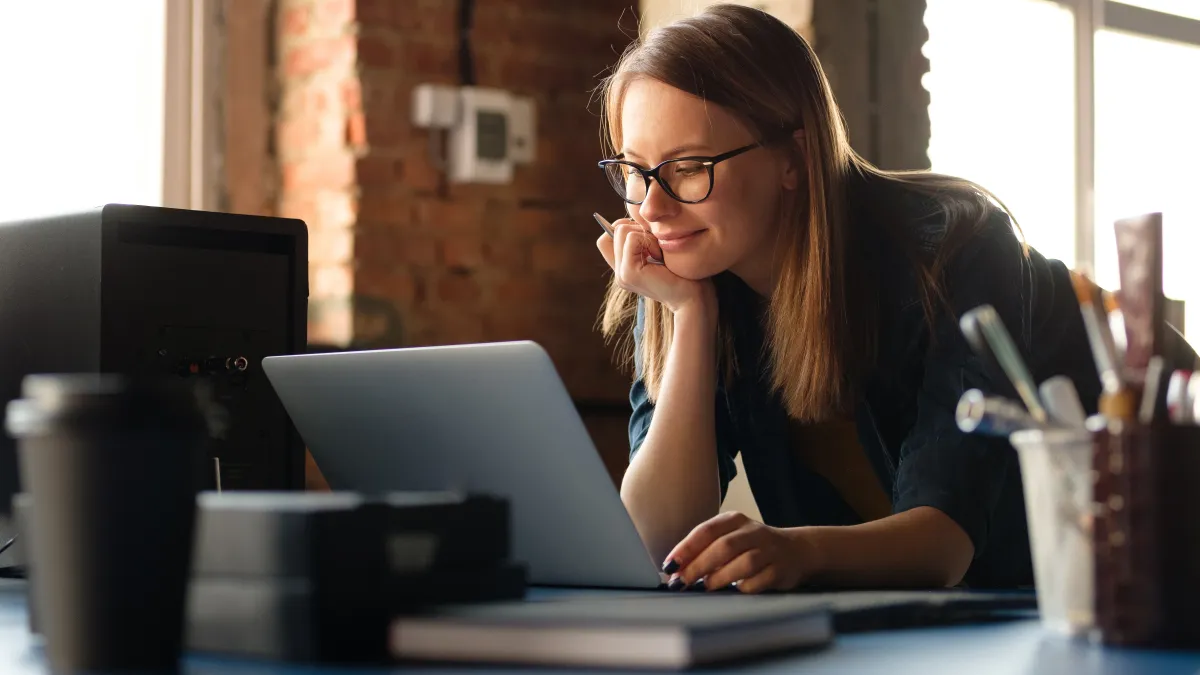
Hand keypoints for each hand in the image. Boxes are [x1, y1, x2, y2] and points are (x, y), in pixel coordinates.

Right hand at [596, 218, 712, 313]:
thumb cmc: (683, 272)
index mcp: (624, 267)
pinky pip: (632, 238)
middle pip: (616, 228)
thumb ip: (644, 238)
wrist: (693, 297)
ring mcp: (621, 273)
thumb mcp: (660, 249)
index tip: (650, 240)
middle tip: (658, 248)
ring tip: (660, 254)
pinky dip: (649, 242)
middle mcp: (619, 271)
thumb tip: (637, 216)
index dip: (628, 228)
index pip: (608, 236)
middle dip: (641, 230)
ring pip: (622, 230)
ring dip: (646, 236)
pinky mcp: (628, 272)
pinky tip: (661, 258)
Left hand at [661, 512, 821, 593]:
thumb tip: (675, 570)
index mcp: (734, 520)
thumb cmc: (752, 546)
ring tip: (706, 586)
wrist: (796, 551)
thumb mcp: (730, 538)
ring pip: (743, 563)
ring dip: (720, 577)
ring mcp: (769, 550)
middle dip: (698, 566)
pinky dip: (744, 587)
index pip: (706, 531)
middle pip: (723, 547)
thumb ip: (705, 550)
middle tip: (681, 581)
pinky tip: (735, 590)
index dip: (686, 549)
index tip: (669, 565)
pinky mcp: (780, 570)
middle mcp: (752, 532)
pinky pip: (760, 581)